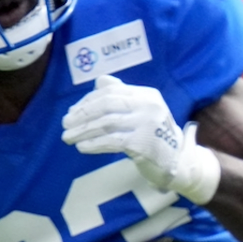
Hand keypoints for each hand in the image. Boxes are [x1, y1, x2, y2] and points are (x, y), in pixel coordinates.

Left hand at [61, 75, 220, 203]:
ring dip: (82, 131)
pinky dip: (93, 144)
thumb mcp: (141, 111)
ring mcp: (147, 124)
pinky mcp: (143, 143)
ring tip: (68, 138)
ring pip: (106, 124)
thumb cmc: (154, 135)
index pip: (110, 93)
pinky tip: (82, 147)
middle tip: (64, 125)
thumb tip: (100, 81)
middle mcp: (149, 106)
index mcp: (147, 95)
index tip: (71, 113)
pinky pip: (111, 141)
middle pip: (106, 106)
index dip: (86, 102)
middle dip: (81, 116)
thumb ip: (122, 96)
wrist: (178, 160)